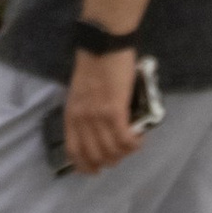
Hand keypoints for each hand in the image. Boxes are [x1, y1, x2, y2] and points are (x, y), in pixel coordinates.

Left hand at [63, 46, 143, 170]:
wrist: (104, 42)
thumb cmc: (94, 62)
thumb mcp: (80, 92)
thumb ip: (85, 112)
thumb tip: (98, 130)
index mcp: (72, 116)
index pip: (74, 152)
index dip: (86, 166)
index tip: (96, 169)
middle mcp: (82, 120)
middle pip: (96, 156)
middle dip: (110, 161)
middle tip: (121, 153)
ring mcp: (98, 117)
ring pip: (112, 151)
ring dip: (125, 153)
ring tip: (132, 144)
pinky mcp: (115, 112)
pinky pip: (125, 140)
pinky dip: (134, 144)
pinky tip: (139, 140)